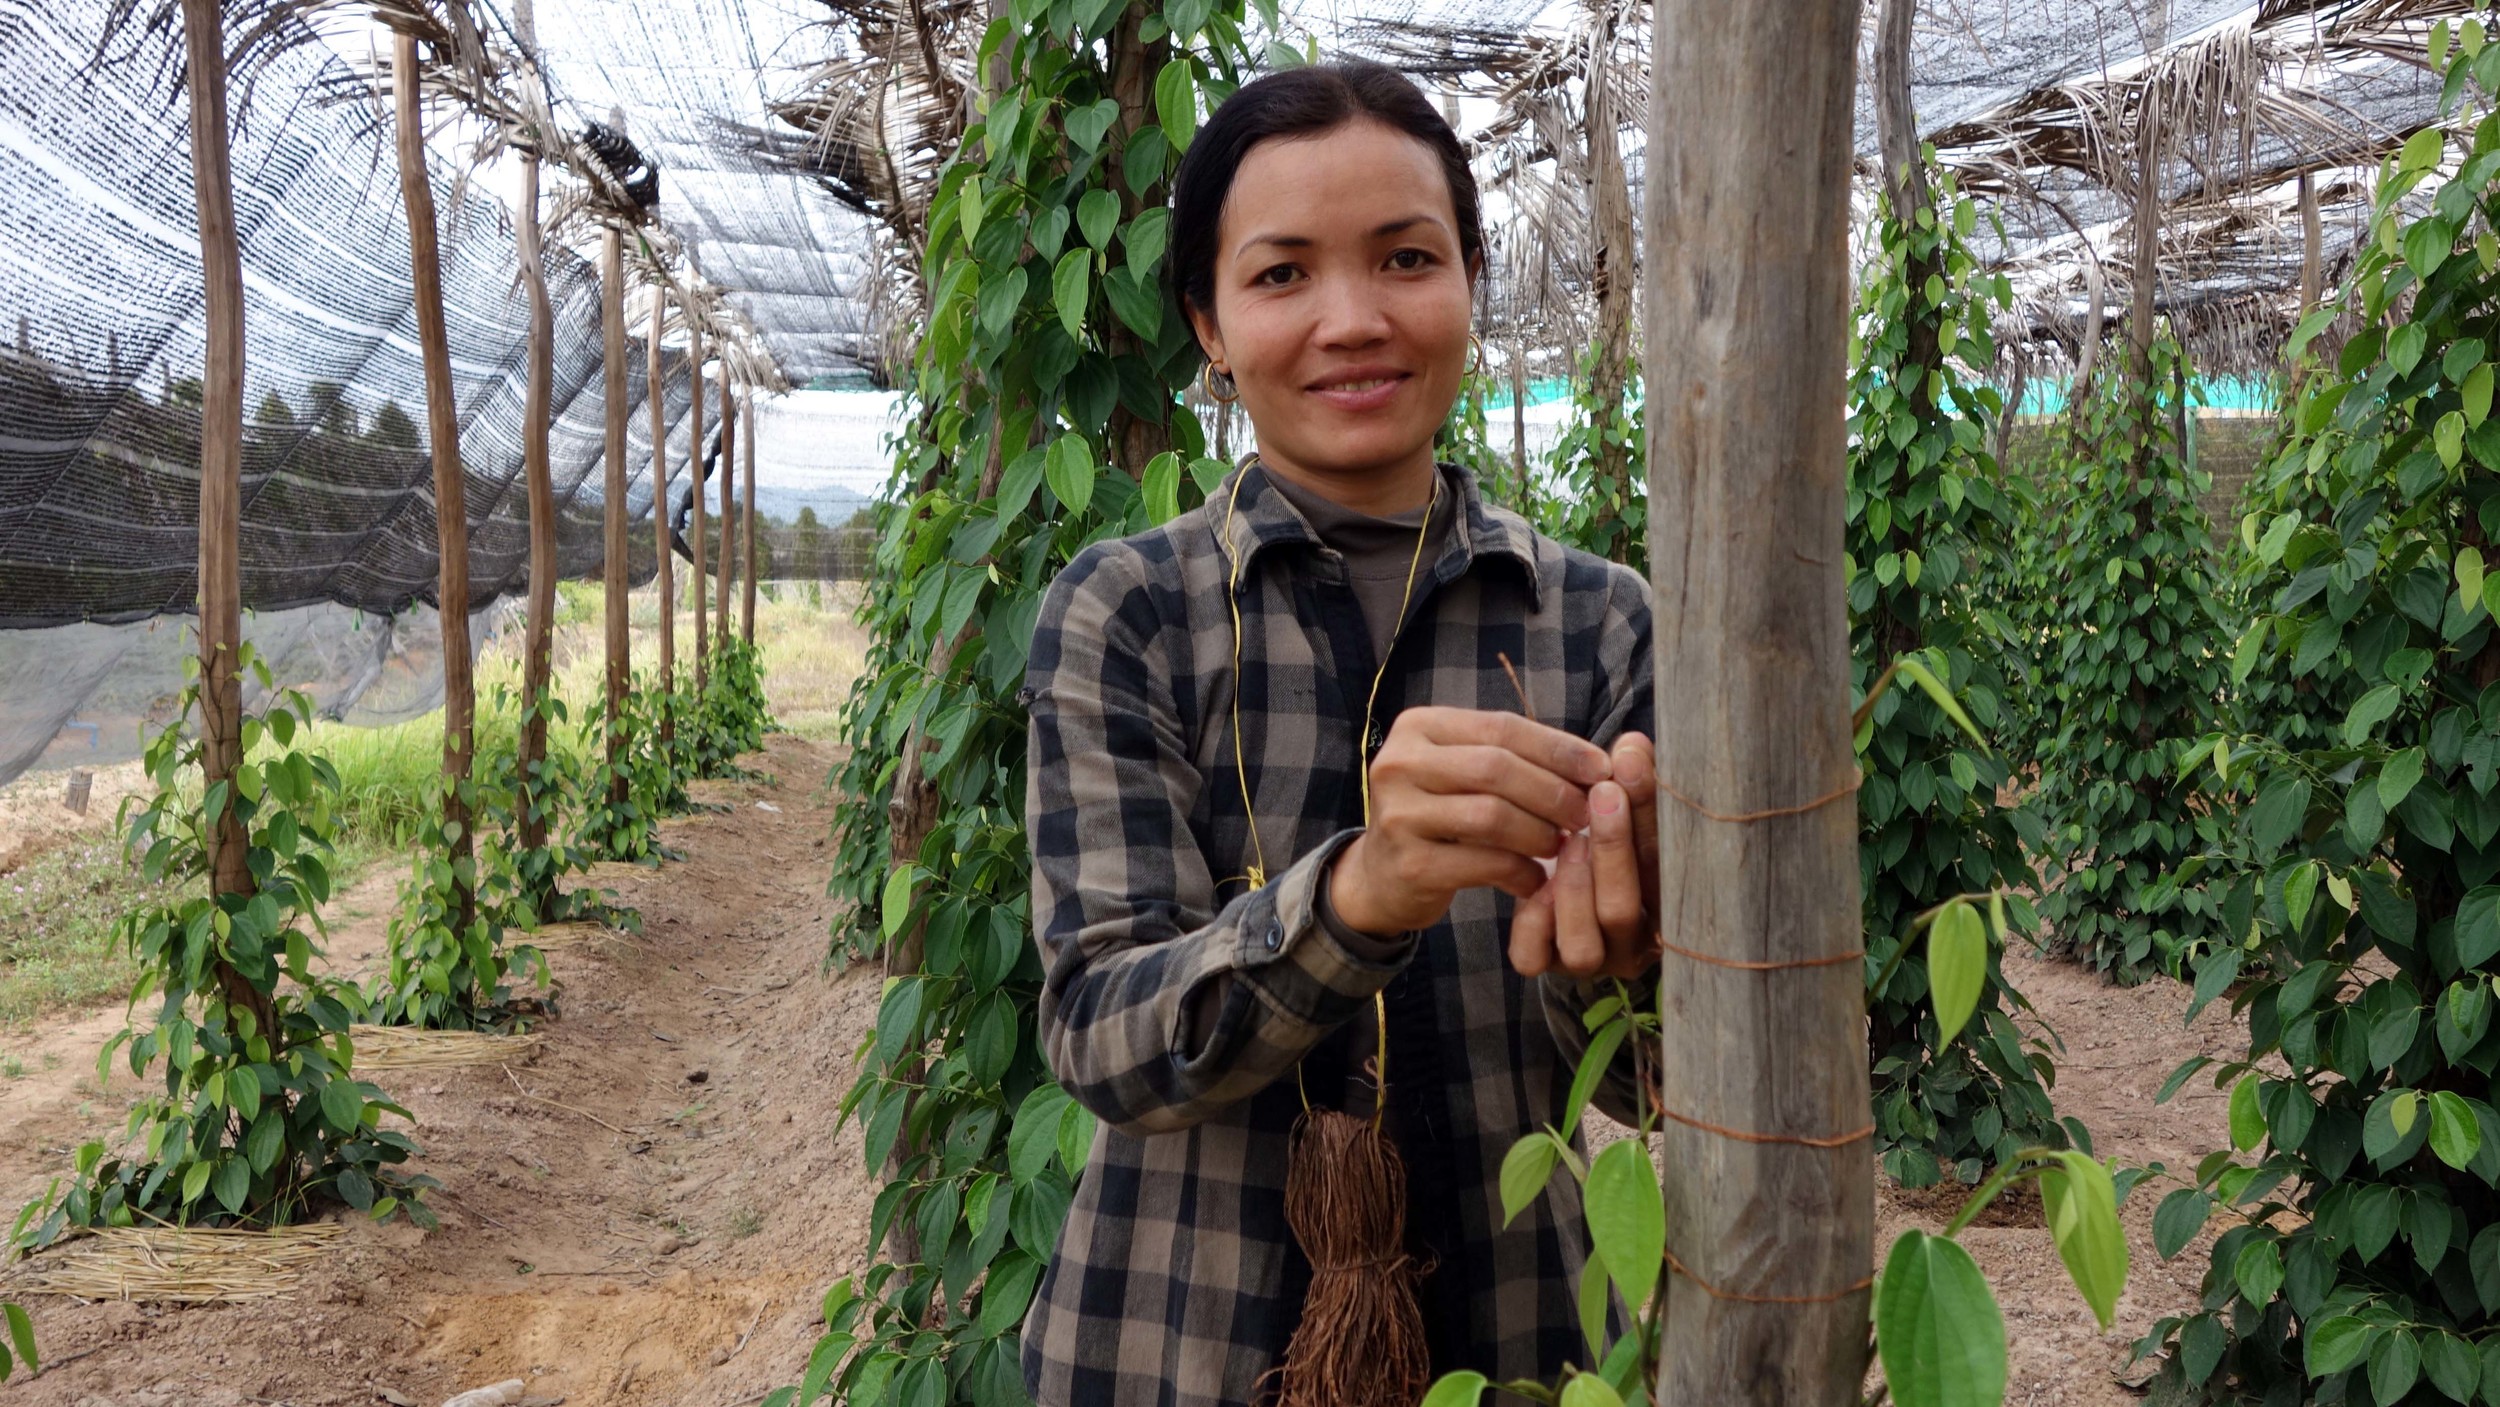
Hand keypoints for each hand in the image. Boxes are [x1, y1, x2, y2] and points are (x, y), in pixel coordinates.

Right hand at [1329, 707, 1611, 936]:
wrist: (1381, 877)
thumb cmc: (1439, 817)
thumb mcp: (1463, 774)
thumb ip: (1515, 759)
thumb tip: (1598, 763)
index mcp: (1419, 727)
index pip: (1502, 727)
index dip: (1559, 748)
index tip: (1603, 769)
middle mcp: (1400, 763)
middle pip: (1497, 768)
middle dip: (1553, 792)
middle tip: (1587, 815)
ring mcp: (1398, 814)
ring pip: (1491, 816)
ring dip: (1540, 833)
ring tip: (1562, 846)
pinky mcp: (1409, 864)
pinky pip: (1484, 864)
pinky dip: (1521, 873)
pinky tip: (1535, 880)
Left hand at [1508, 732, 1659, 979]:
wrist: (1569, 868)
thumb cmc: (1609, 835)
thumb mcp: (1623, 808)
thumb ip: (1631, 780)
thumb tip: (1633, 745)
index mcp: (1666, 906)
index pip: (1667, 868)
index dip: (1651, 813)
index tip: (1631, 764)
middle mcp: (1633, 942)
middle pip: (1624, 910)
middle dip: (1614, 847)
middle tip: (1603, 793)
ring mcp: (1590, 957)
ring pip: (1583, 945)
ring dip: (1573, 887)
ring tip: (1569, 840)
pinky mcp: (1545, 961)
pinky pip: (1534, 955)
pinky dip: (1532, 918)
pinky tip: (1538, 878)